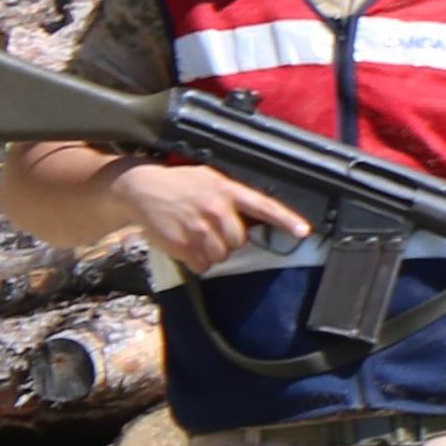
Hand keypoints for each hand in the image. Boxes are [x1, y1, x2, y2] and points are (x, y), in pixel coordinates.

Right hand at [110, 159, 309, 274]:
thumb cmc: (180, 184)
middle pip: (240, 239)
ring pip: (223, 255)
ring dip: (213, 250)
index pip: (263, 206)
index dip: (286, 219)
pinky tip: (187, 244)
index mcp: (227, 190)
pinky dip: (197, 260)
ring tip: (196, 233)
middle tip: (211, 226)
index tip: (303, 231)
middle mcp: (216, 209)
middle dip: (229, 238)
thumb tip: (255, 217)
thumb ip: (233, 196)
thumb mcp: (210, 179)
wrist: (141, 187)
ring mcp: (199, 228)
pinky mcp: (183, 245)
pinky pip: (203, 265)